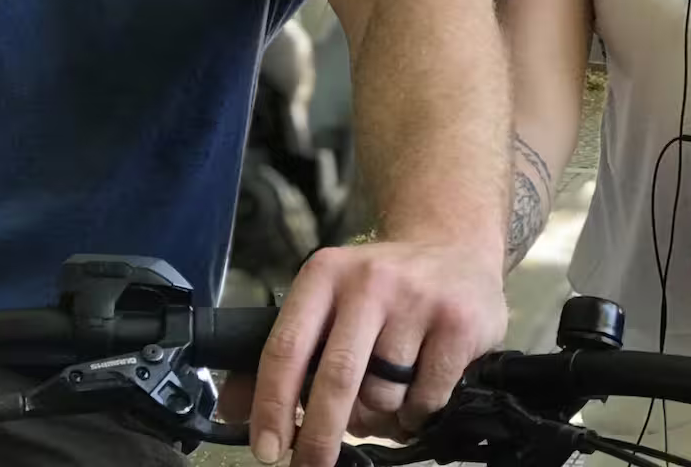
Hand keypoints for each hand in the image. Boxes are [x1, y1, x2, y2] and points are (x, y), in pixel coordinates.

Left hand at [248, 239, 506, 466]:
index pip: (286, 347)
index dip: (271, 405)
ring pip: (383, 396)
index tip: (266, 449)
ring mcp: (417, 300)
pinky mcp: (457, 323)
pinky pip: (426, 399)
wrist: (454, 246)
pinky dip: (417, 413)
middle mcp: (369, 281)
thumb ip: (284, 353)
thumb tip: (232, 412)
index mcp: (324, 274)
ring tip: (388, 393)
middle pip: (335, 379)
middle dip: (319, 437)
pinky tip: (420, 386)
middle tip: (310, 466)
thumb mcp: (326, 301)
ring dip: (379, 417)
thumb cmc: (380, 288)